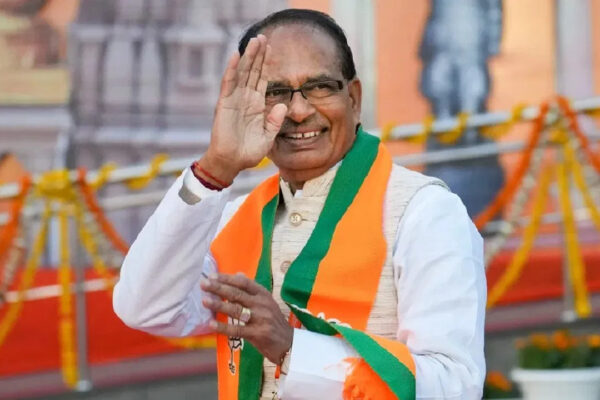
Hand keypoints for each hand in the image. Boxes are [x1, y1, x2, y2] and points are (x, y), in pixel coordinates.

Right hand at [199, 34, 287, 183]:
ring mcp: (234, 100)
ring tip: (254, 40)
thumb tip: (283, 104)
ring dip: (248, 56)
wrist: (232, 162)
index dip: (266, 64)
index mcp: (256, 105)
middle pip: (252, 71)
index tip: (272, 48)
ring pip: (242, 73)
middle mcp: (245, 99)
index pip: (262, 79)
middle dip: (258, 54)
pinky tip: (237, 56)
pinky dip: (232, 69)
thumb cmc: (248, 152)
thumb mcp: (268, 136)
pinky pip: (228, 83)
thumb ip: (275, 121)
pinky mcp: (224, 104)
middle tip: (263, 36)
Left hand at [201, 272, 292, 363]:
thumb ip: (252, 289)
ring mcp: (260, 319)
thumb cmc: (273, 321)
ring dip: (219, 305)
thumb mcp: (266, 302)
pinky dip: (223, 327)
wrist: (289, 344)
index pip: (244, 282)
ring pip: (236, 310)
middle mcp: (262, 304)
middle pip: (237, 294)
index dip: (227, 278)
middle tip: (203, 284)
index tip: (212, 275)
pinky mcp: (257, 334)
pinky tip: (212, 324)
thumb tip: (237, 274)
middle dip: (219, 288)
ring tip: (204, 301)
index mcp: (264, 294)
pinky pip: (237, 329)